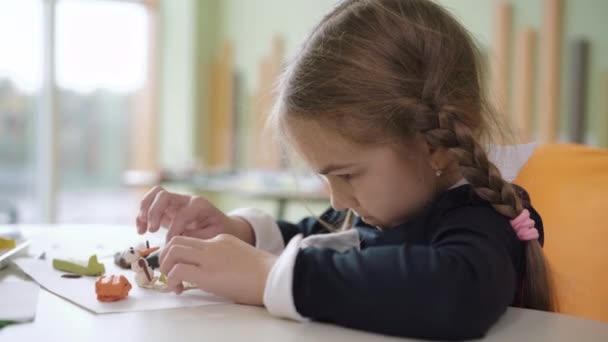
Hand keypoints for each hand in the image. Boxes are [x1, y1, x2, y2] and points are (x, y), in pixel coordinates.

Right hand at [136, 186, 254, 243]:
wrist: (224, 227)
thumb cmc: (219, 232)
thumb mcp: (212, 237)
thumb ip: (194, 237)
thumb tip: (175, 241)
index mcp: (199, 205)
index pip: (181, 213)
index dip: (174, 229)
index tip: (171, 244)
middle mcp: (186, 200)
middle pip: (163, 195)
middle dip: (154, 212)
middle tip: (153, 230)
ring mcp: (176, 202)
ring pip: (155, 195)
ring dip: (145, 210)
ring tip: (144, 229)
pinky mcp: (168, 209)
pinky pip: (151, 204)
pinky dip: (142, 216)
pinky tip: (141, 230)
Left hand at [159, 234, 276, 305]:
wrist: (274, 277)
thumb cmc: (263, 274)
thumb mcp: (240, 257)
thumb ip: (223, 259)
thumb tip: (209, 274)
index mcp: (221, 239)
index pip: (190, 240)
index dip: (179, 255)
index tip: (180, 271)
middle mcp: (212, 244)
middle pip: (175, 240)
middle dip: (164, 257)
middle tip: (168, 274)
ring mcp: (209, 257)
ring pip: (172, 251)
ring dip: (165, 267)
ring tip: (173, 283)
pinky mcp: (207, 273)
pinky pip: (177, 270)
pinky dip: (172, 280)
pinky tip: (179, 289)